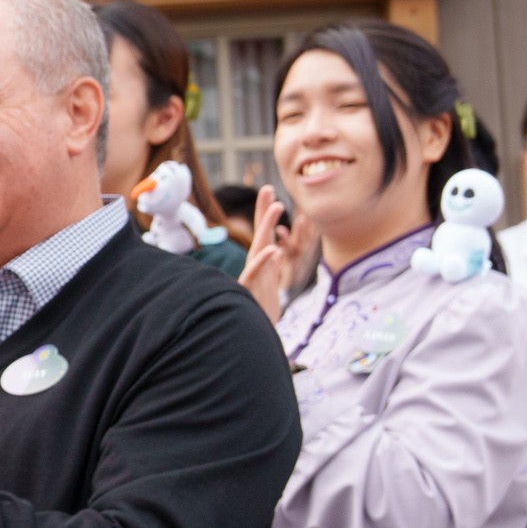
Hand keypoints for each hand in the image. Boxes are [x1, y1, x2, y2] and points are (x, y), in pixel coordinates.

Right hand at [237, 188, 313, 323]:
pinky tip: (272, 249)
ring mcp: (253, 279)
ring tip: (276, 206)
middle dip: (263, 212)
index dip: (267, 216)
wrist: (249, 339)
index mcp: (262, 266)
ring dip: (267, 227)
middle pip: (260, 235)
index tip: (271, 195)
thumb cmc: (260, 314)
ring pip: (259, 249)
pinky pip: (256, 275)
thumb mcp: (271, 288)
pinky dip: (263, 262)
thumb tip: (277, 251)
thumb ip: (273, 269)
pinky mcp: (250, 292)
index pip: (265, 236)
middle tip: (267, 188)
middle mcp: (256, 269)